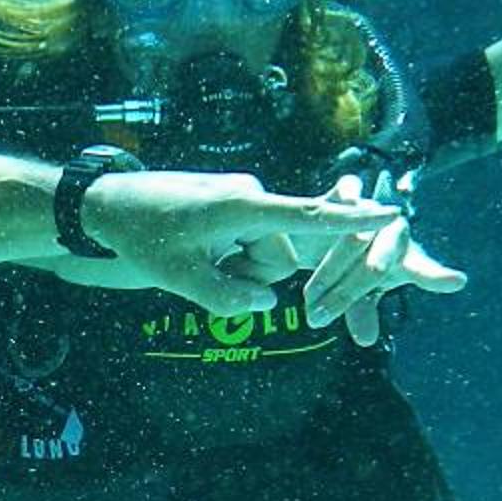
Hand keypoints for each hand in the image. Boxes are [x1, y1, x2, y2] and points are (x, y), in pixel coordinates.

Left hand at [82, 167, 443, 316]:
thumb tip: (268, 302)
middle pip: (280, 257)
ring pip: (266, 255)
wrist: (108, 205)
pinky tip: (195, 250)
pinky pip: (251, 244)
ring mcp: (244, 200)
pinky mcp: (236, 205)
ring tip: (193, 255)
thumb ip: (229, 298)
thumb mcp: (179, 279)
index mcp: (242, 206)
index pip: (309, 215)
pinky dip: (229, 258)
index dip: (353, 219)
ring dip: (236, 268)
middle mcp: (251, 197)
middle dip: (249, 273)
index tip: (393, 213)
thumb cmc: (140, 236)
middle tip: (199, 264)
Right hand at [297, 174, 467, 344]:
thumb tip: (366, 340)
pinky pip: (350, 189)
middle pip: (385, 255)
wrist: (333, 230)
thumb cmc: (357, 265)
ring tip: (335, 264)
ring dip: (344, 254)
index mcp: (403, 260)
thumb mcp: (360, 293)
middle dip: (373, 270)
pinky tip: (346, 201)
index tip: (457, 281)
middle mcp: (391, 233)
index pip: (422, 272)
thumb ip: (362, 312)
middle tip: (374, 274)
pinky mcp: (347, 193)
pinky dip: (349, 195)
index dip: (438, 277)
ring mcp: (371, 212)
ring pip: (364, 228)